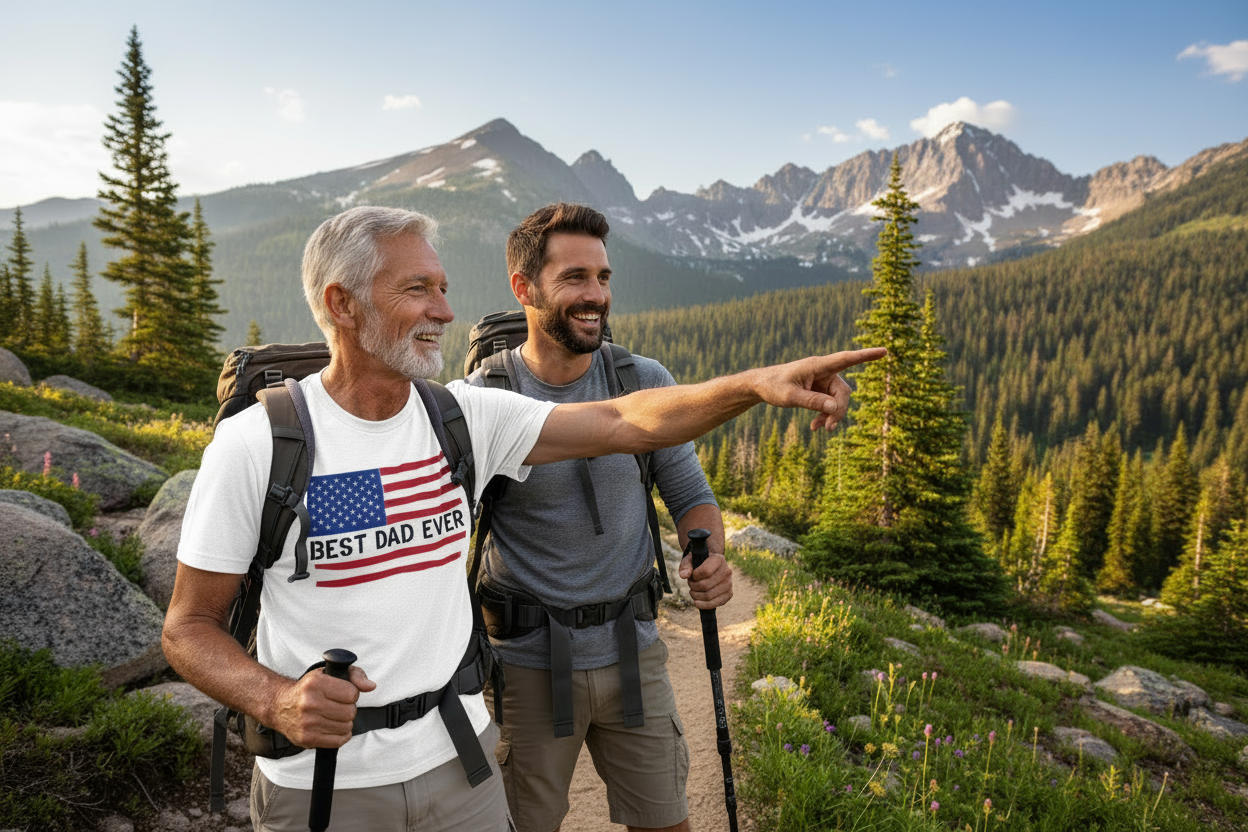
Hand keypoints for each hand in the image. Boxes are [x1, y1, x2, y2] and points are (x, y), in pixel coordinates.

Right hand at [272, 665, 375, 748]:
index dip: (352, 694)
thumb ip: (355, 675)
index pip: (352, 693)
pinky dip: (341, 735)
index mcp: (316, 683)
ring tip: (334, 716)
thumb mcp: (329, 673)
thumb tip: (371, 686)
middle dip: (348, 708)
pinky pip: (338, 741)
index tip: (343, 693)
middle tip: (338, 706)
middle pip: (350, 712)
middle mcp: (310, 703)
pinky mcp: (306, 739)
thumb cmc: (309, 688)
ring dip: (344, 722)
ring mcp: (307, 723)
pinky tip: (333, 727)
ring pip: (346, 727)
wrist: (280, 705)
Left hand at [679, 551, 732, 609]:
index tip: (692, 576)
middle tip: (690, 585)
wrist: (711, 568)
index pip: (705, 571)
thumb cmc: (698, 563)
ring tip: (693, 592)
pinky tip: (697, 602)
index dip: (695, 576)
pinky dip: (704, 605)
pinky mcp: (729, 594)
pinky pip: (715, 603)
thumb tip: (684, 575)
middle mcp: (727, 571)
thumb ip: (685, 566)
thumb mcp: (690, 560)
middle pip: (706, 585)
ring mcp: (729, 583)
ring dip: (696, 596)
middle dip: (693, 587)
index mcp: (719, 559)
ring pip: (709, 596)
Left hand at [754, 348, 885, 430]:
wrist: (762, 386)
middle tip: (828, 428)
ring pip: (838, 401)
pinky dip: (825, 416)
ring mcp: (823, 381)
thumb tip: (834, 408)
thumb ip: (812, 402)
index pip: (846, 359)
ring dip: (831, 416)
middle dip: (838, 411)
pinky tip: (815, 426)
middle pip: (843, 392)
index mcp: (818, 365)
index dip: (866, 356)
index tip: (884, 351)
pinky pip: (830, 405)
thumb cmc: (773, 386)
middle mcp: (824, 371)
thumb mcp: (789, 397)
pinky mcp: (820, 390)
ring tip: (818, 429)